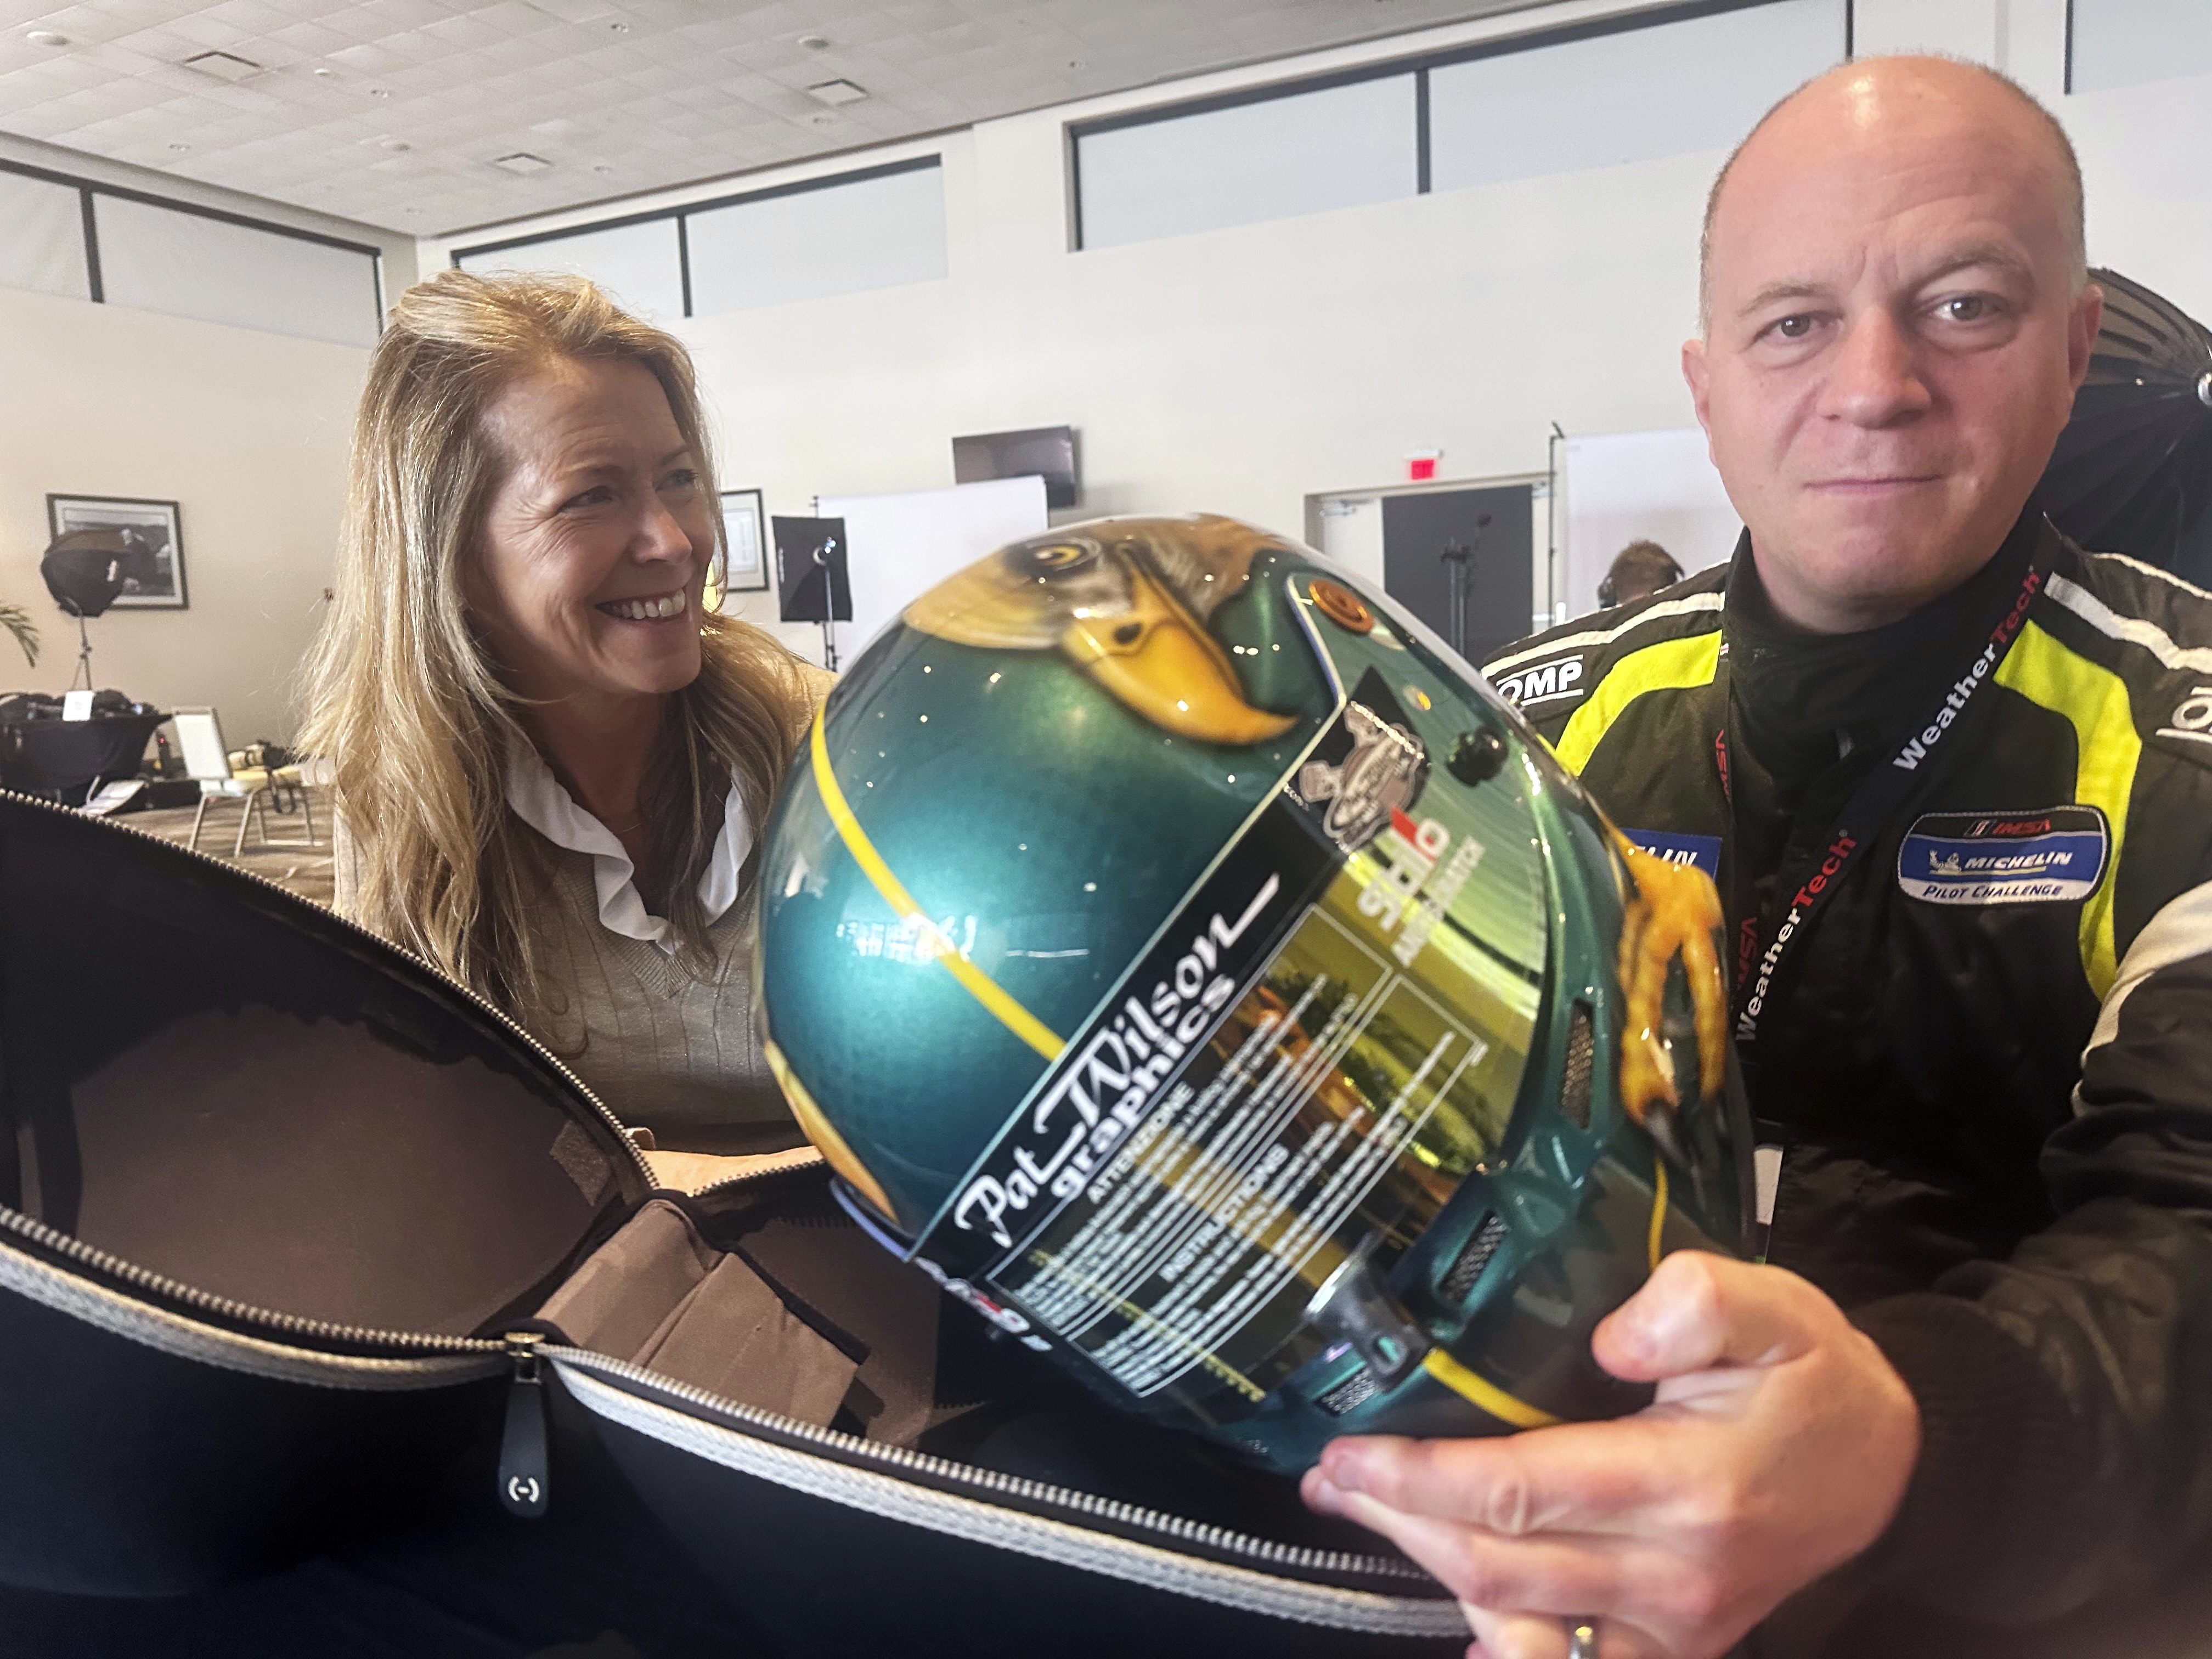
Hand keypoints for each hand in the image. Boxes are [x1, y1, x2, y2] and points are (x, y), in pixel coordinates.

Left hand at [1301, 1252, 1919, 1658]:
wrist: (1893, 1468)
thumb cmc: (1817, 1379)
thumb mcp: (1776, 1307)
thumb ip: (1697, 1304)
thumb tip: (1612, 1338)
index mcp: (1688, 1487)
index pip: (1520, 1491)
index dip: (1421, 1478)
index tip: (1348, 1453)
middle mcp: (1674, 1574)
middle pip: (1498, 1565)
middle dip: (1400, 1521)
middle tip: (1331, 1475)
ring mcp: (1674, 1622)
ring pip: (1518, 1619)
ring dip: (1431, 1567)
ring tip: (1364, 1508)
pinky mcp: (1675, 1644)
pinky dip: (1502, 1640)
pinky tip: (1457, 1607)